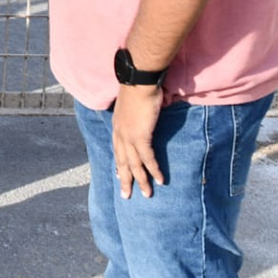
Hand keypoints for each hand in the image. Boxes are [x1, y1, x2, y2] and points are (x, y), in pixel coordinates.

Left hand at [112, 84, 164, 198]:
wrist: (139, 81)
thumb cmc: (139, 89)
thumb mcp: (135, 105)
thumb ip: (138, 115)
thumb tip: (146, 116)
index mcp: (117, 125)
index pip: (117, 149)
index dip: (119, 163)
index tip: (119, 175)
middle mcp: (119, 133)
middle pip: (122, 161)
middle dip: (125, 179)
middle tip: (127, 195)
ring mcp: (128, 136)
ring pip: (134, 164)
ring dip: (141, 180)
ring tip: (147, 195)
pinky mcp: (140, 136)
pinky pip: (147, 158)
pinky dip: (154, 170)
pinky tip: (160, 181)